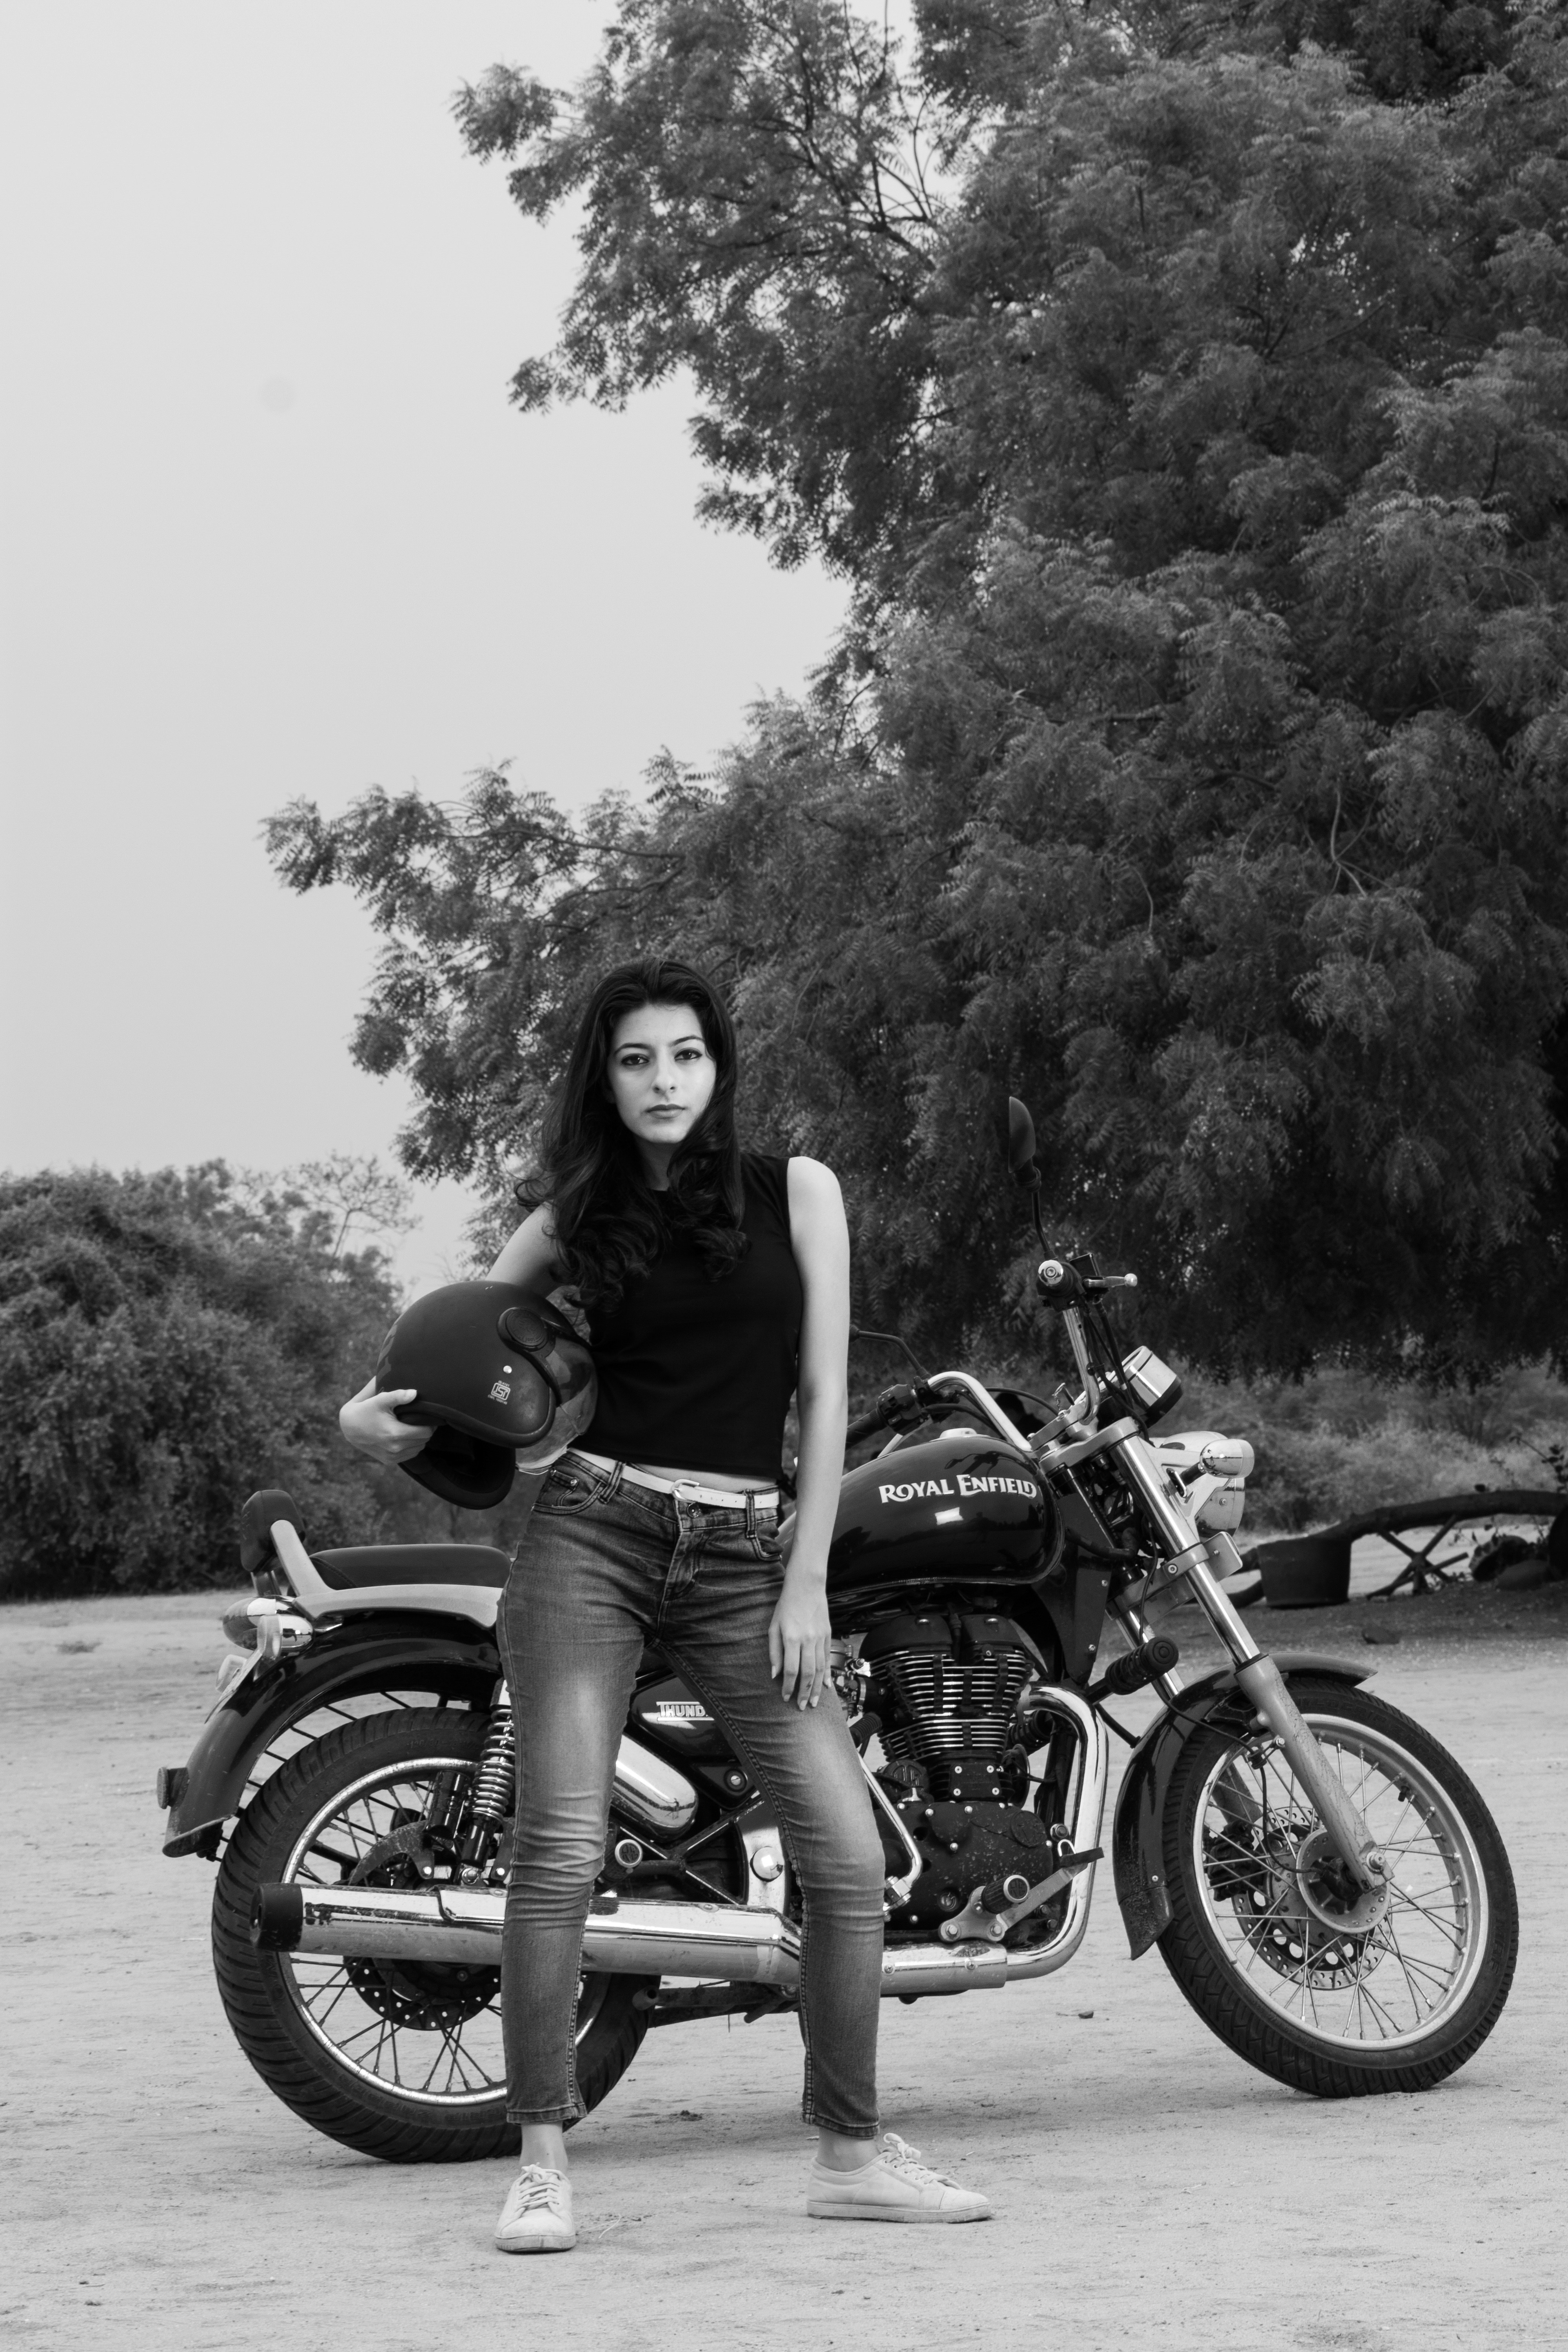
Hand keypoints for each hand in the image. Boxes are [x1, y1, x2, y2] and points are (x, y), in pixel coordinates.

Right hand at [338, 1381, 430, 1464]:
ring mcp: (392, 1457)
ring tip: (412, 1428)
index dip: (430, 1424)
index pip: (426, 1432)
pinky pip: (409, 1455)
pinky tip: (405, 1437)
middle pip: (424, 1441)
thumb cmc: (367, 1410)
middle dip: (425, 1431)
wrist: (349, 1427)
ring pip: (418, 1449)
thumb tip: (415, 1393)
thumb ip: (398, 1396)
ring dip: (419, 1440)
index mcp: (395, 1434)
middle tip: (420, 1420)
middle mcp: (395, 1449)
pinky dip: (411, 1447)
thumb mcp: (381, 1400)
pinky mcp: (389, 1461)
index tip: (427, 1417)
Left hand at [768, 1567, 830, 1709]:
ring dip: (818, 1688)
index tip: (785, 1698)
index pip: (791, 1670)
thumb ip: (774, 1651)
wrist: (806, 1586)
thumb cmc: (786, 1606)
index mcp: (792, 1639)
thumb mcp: (773, 1627)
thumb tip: (775, 1674)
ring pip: (820, 1668)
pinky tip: (827, 1685)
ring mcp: (820, 1638)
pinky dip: (828, 1673)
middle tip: (803, 1707)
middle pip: (808, 1673)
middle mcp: (808, 1640)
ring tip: (815, 1702)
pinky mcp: (828, 1635)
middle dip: (805, 1693)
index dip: (788, 1687)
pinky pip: (828, 1658)